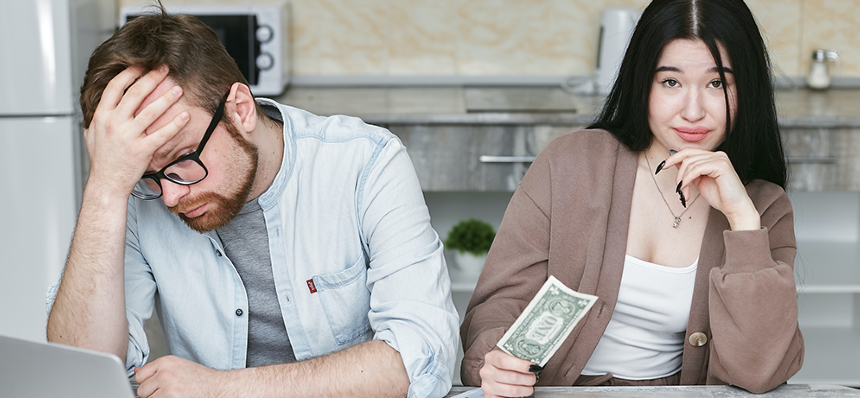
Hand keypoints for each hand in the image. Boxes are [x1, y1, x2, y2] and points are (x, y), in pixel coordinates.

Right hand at [84, 65, 187, 198]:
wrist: (106, 183)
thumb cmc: (102, 160)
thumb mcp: (92, 134)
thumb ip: (97, 118)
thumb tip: (101, 104)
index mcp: (102, 117)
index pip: (115, 87)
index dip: (129, 74)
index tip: (141, 65)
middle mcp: (114, 124)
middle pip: (135, 94)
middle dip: (151, 78)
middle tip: (164, 69)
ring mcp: (128, 136)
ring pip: (150, 111)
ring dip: (166, 98)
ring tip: (178, 89)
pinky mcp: (142, 150)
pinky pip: (162, 134)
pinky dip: (175, 124)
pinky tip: (185, 116)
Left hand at [134, 355, 228, 397]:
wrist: (217, 387)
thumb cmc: (201, 379)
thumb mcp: (178, 366)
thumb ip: (157, 369)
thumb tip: (137, 372)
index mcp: (165, 362)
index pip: (140, 376)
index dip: (148, 383)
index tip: (157, 386)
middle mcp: (164, 373)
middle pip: (142, 390)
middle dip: (151, 394)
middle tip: (168, 393)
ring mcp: (167, 387)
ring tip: (173, 396)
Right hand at [480, 349, 536, 397]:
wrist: (494, 374)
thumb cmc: (504, 365)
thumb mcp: (509, 357)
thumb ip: (519, 358)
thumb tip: (534, 364)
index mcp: (491, 358)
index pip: (504, 361)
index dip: (521, 365)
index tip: (532, 367)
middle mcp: (487, 372)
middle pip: (512, 377)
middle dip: (528, 379)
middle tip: (533, 377)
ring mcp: (488, 386)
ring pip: (513, 391)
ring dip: (526, 390)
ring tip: (529, 387)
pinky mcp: (490, 397)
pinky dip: (518, 397)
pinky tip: (520, 393)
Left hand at [663, 149, 760, 230]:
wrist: (735, 208)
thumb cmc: (719, 196)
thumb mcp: (698, 181)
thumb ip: (688, 170)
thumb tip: (674, 160)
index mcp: (712, 157)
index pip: (689, 152)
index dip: (673, 158)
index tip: (662, 167)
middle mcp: (717, 154)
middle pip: (687, 155)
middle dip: (676, 170)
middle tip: (674, 185)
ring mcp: (720, 158)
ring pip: (690, 163)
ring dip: (682, 180)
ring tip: (683, 193)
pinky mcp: (721, 165)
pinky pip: (697, 169)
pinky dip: (687, 179)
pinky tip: (685, 189)